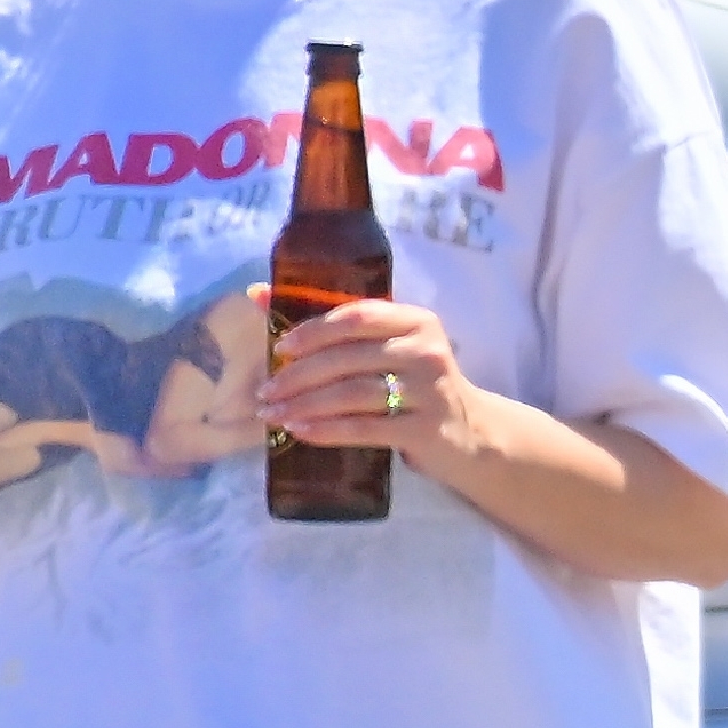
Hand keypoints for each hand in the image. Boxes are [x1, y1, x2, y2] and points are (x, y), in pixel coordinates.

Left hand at [250, 284, 479, 469]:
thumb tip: (257, 294)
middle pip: (347, 358)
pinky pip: (366, 428)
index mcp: (414, 321)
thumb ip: (334, 327)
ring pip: (352, 393)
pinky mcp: (426, 429)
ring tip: (273, 415)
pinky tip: (300, 432)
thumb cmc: (414, 386)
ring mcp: (429, 390)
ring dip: (305, 405)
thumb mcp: (386, 350)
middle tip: (264, 391)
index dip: (313, 330)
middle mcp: (424, 350)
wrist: (471, 433)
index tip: (279, 349)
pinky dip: (327, 430)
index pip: (356, 316)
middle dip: (298, 375)